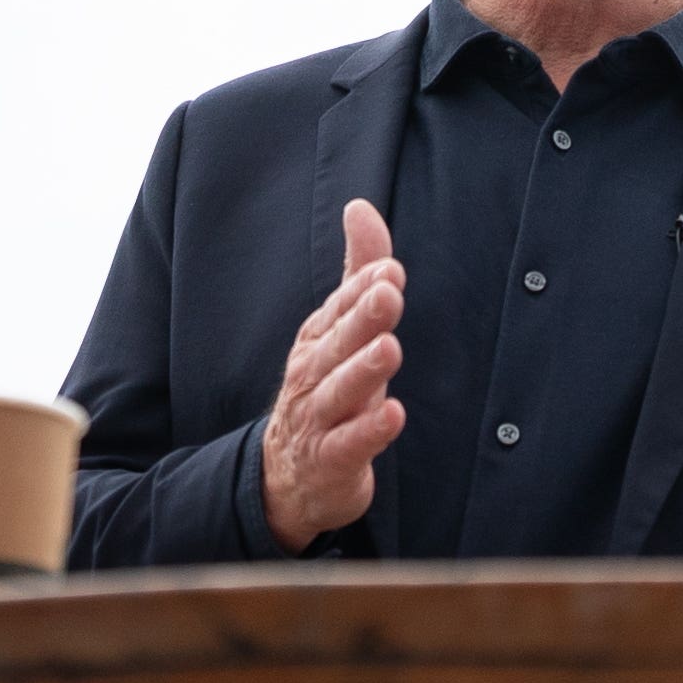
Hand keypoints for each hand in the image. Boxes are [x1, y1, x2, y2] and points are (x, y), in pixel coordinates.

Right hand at [255, 198, 407, 546]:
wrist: (289, 476)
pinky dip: (369, 431)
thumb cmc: (326, 392)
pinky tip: (393, 415)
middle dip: (362, 318)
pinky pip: (350, 445)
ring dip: (364, 370)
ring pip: (341, 391)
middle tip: (388, 293)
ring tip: (390, 348)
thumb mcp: (340, 331)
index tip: (389, 271)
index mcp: (318, 340)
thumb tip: (360, 207)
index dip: (362, 289)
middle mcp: (314, 374)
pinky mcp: (331, 461)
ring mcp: (320, 419)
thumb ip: (357, 273)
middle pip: (339, 343)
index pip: (340, 308)